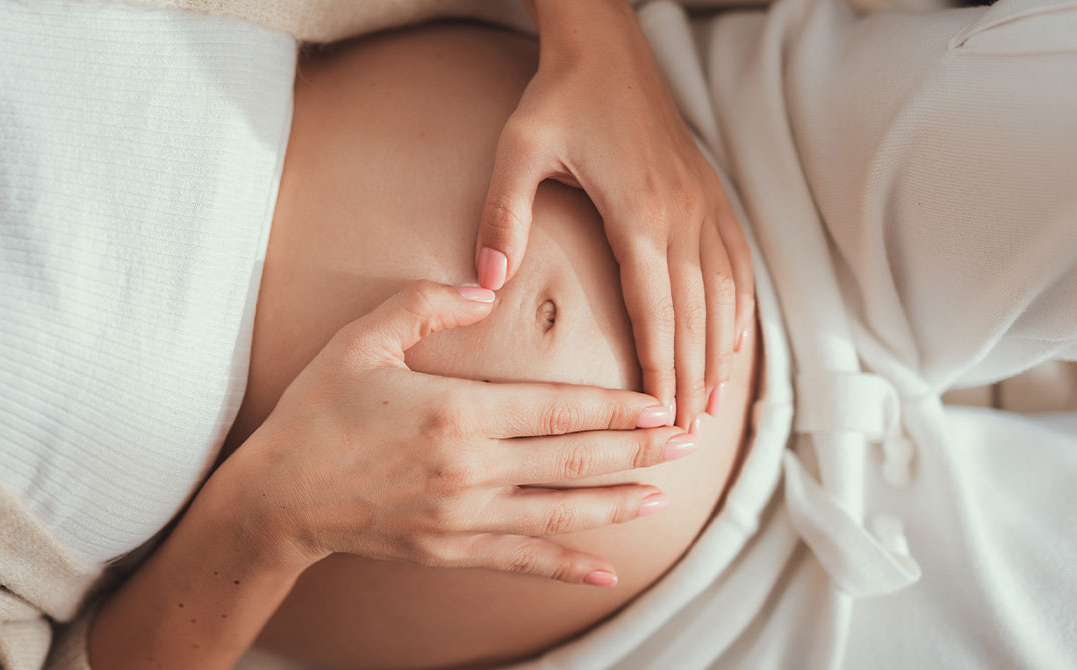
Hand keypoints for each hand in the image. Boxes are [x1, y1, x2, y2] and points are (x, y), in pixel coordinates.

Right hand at [225, 280, 691, 586]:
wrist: (277, 497)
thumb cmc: (316, 413)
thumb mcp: (361, 341)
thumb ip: (424, 306)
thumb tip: (484, 286)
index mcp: (456, 413)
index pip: (556, 407)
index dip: (615, 407)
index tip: (659, 403)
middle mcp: (470, 469)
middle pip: (572, 459)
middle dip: (636, 451)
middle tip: (687, 443)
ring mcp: (462, 516)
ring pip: (559, 512)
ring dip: (615, 504)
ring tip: (661, 495)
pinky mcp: (448, 550)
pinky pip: (520, 559)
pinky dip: (566, 566)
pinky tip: (604, 570)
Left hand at [475, 0, 754, 430]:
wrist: (607, 44)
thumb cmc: (558, 97)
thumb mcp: (517, 151)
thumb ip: (502, 218)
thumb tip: (485, 283)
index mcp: (639, 213)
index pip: (656, 312)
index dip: (661, 371)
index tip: (659, 419)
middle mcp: (683, 215)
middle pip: (695, 316)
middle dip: (691, 381)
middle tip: (685, 438)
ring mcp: (704, 204)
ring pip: (724, 295)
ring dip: (720, 354)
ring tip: (710, 407)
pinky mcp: (710, 194)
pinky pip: (737, 264)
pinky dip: (740, 310)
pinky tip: (734, 342)